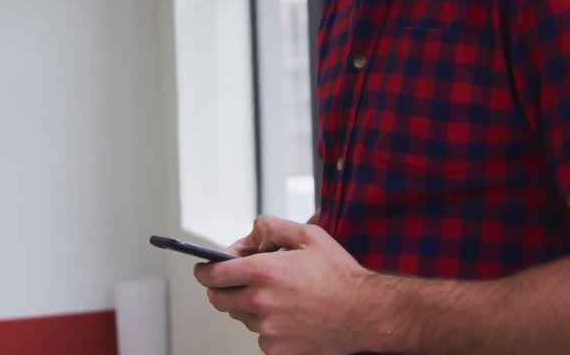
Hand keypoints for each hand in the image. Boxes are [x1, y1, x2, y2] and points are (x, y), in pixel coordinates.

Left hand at [194, 216, 372, 354]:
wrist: (364, 313)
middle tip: (236, 281)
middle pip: (219, 299)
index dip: (205, 270)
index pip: (214, 275)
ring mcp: (267, 329)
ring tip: (278, 296)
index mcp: (266, 272)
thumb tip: (251, 232)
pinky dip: (266, 325)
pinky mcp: (276, 349)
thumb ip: (273, 227)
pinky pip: (259, 335)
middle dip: (222, 288)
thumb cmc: (340, 276)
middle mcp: (261, 303)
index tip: (204, 269)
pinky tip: (289, 314)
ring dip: (248, 305)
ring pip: (240, 316)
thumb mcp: (309, 236)